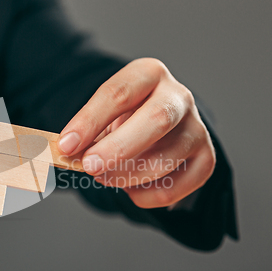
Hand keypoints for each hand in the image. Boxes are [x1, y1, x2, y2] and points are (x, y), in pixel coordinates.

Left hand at [58, 58, 215, 208]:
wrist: (157, 124)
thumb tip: (66, 153)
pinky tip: (130, 188)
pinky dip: (147, 196)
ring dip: (127, 176)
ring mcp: (197, 128)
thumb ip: (88, 130)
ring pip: (166, 158)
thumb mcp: (105, 113)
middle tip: (90, 167)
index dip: (90, 121)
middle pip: (156, 120)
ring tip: (104, 177)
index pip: (119, 93)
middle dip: (118, 148)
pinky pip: (176, 186)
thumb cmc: (125, 117)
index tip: (66, 145)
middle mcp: (178, 97)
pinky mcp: (206, 159)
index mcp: (149, 74)